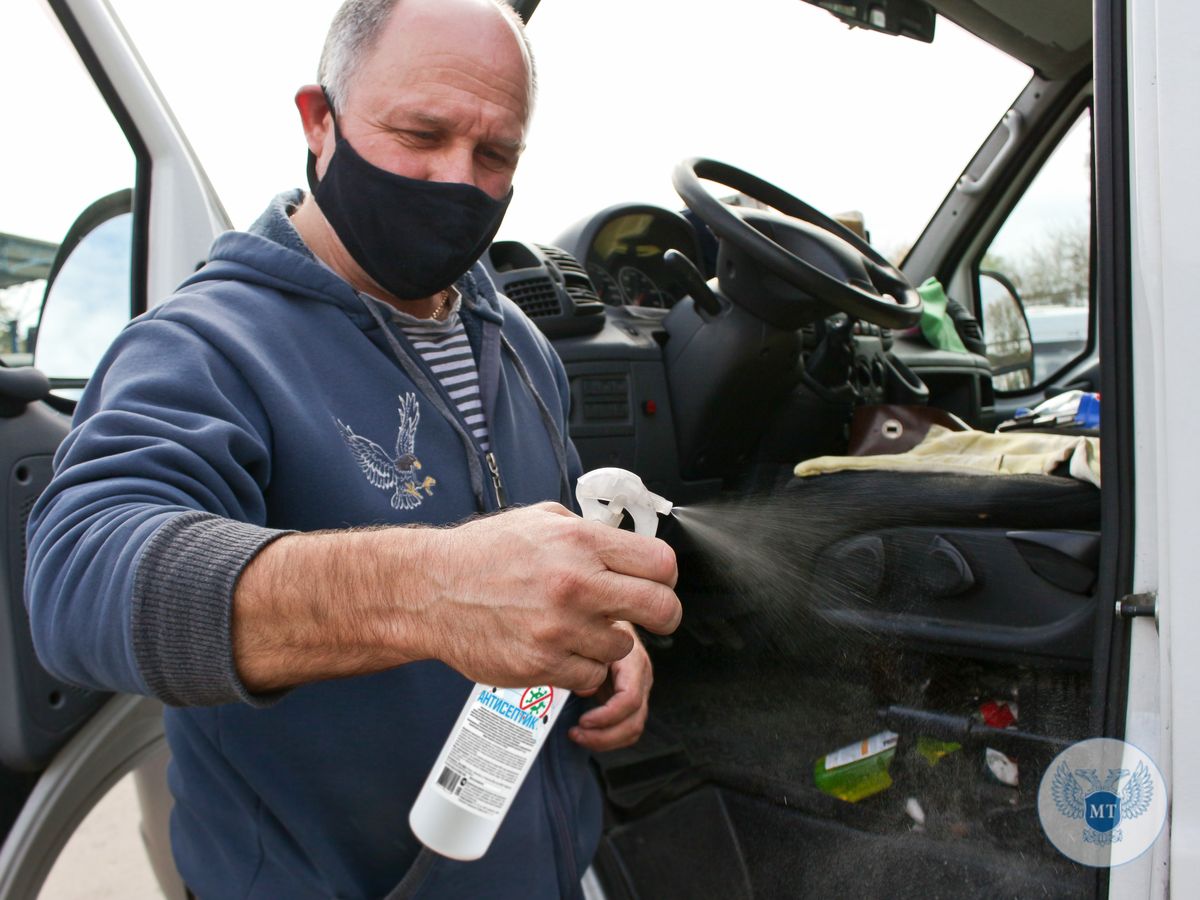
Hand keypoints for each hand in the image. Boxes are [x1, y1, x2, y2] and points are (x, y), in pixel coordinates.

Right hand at [418, 503, 678, 693]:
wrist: (430, 590)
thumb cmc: (481, 553)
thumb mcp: (539, 519)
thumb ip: (588, 532)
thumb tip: (625, 543)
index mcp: (580, 542)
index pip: (661, 563)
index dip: (664, 576)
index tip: (657, 583)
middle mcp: (576, 583)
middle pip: (661, 608)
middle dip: (662, 615)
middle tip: (649, 616)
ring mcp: (561, 628)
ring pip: (623, 647)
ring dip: (608, 641)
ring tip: (578, 627)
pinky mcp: (542, 664)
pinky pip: (590, 676)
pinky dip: (581, 667)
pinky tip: (559, 648)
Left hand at [569, 623, 652, 750]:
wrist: (607, 616)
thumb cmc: (596, 625)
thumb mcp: (589, 636)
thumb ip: (587, 659)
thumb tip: (585, 690)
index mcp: (634, 660)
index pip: (630, 699)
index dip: (607, 716)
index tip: (582, 721)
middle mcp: (642, 676)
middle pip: (634, 721)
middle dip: (605, 735)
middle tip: (576, 733)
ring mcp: (640, 688)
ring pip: (633, 728)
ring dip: (606, 739)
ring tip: (579, 734)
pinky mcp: (633, 696)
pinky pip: (628, 726)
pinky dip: (609, 735)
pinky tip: (588, 731)